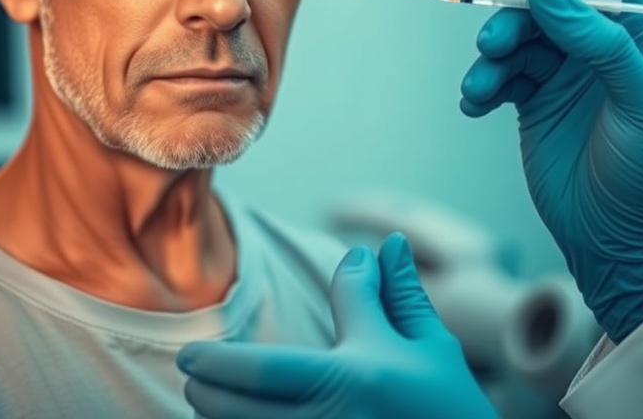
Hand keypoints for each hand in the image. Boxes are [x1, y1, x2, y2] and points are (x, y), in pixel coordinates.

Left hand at [177, 233, 498, 418]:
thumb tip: (383, 242)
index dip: (226, 355)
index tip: (193, 352)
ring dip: (219, 418)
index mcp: (358, 375)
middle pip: (249, 398)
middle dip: (212, 382)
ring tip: (202, 402)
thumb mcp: (431, 349)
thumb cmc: (452, 408)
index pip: (273, 359)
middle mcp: (333, 414)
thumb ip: (398, 295)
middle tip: (190, 369)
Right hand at [459, 0, 642, 340]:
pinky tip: (474, 107)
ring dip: (490, 60)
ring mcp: (562, 76)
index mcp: (636, 38)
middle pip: (543, 7)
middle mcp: (596, 49)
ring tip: (478, 90)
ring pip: (515, 42)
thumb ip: (602, 44)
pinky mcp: (532, 104)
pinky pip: (499, 78)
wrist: (619, 241)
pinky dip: (481, 87)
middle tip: (492, 45)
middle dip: (512, 20)